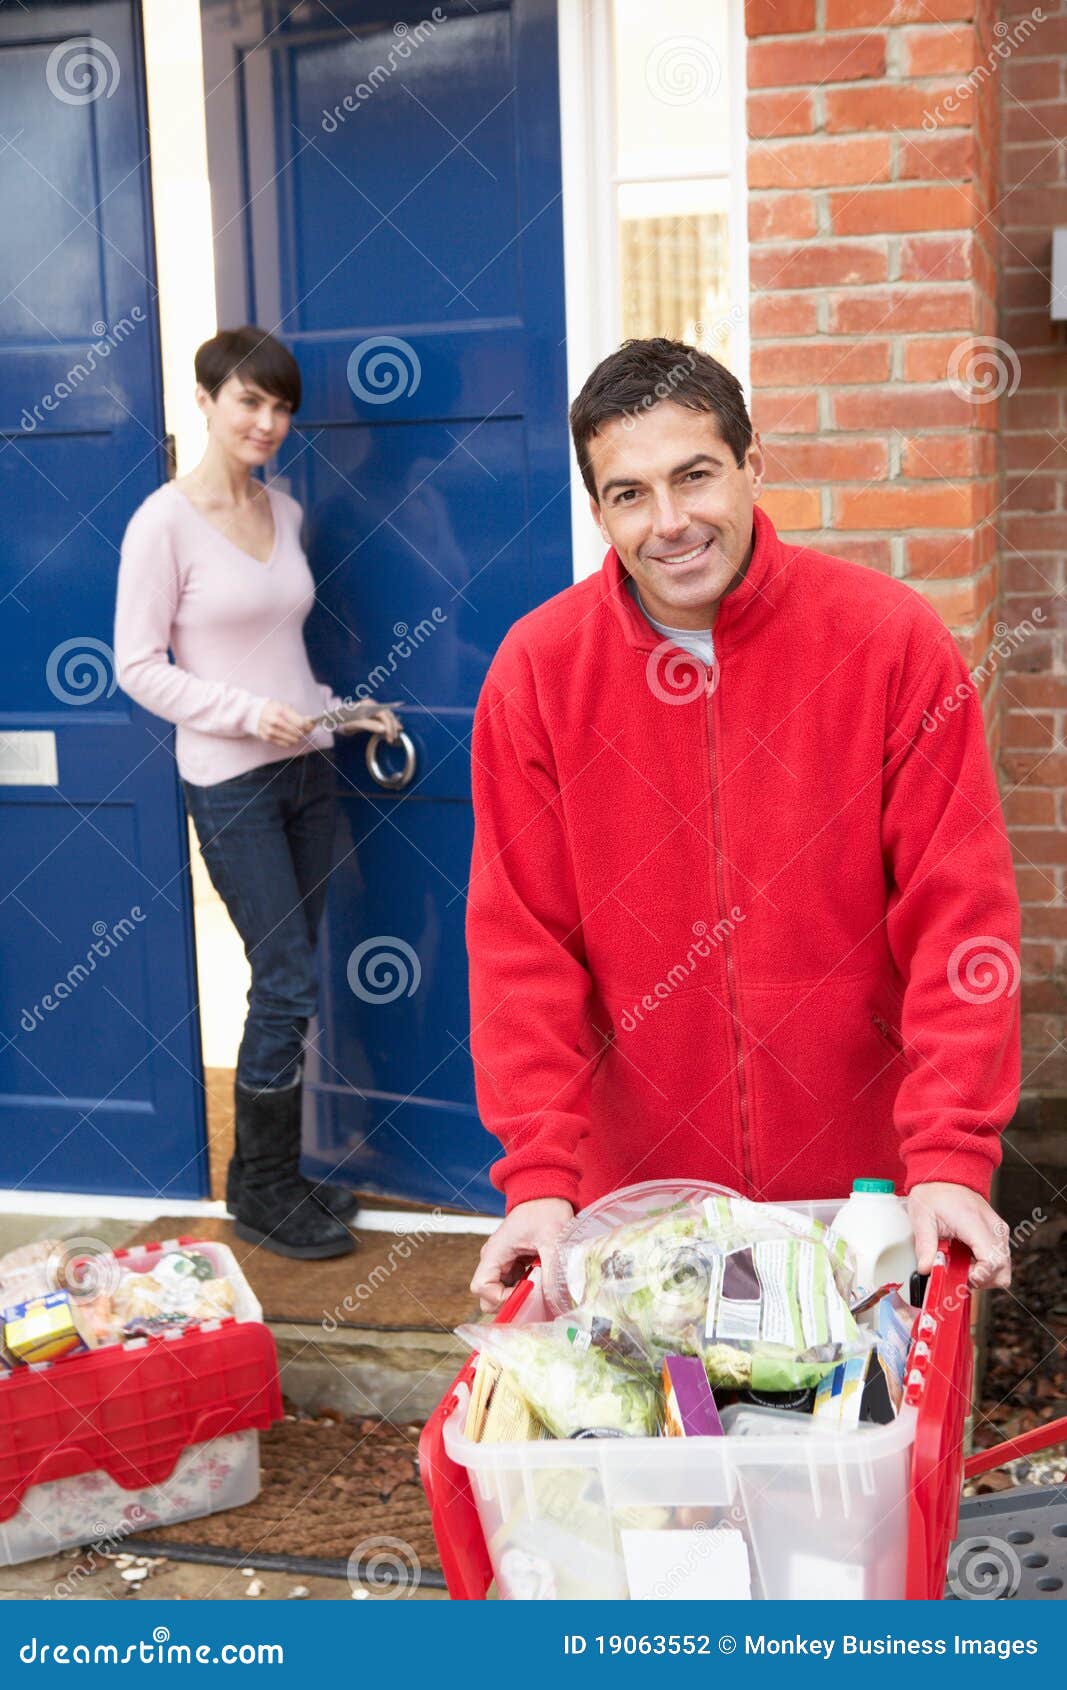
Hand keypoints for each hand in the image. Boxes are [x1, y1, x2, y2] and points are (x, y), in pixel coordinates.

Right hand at [256, 699, 313, 747]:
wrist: (253, 713)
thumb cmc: (272, 709)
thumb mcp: (284, 706)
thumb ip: (298, 715)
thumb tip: (311, 722)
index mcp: (280, 711)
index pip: (301, 723)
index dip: (309, 724)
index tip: (312, 723)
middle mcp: (275, 722)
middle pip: (298, 733)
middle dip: (305, 731)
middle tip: (306, 728)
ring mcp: (270, 731)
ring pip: (293, 740)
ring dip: (298, 737)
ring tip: (297, 731)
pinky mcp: (267, 738)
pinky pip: (285, 744)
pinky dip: (290, 741)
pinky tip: (289, 735)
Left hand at [337, 701, 401, 742]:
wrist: (336, 718)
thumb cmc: (344, 720)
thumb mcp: (356, 724)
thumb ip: (370, 725)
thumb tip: (384, 729)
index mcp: (368, 704)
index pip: (383, 714)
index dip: (389, 724)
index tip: (391, 733)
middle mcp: (372, 704)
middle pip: (387, 714)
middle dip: (392, 726)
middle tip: (393, 738)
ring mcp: (373, 708)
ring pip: (387, 716)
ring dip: (392, 726)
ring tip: (395, 735)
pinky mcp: (372, 713)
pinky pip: (383, 717)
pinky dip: (389, 724)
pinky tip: (394, 729)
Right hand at [470, 1198, 574, 1312]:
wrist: (547, 1193)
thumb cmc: (545, 1209)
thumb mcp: (552, 1238)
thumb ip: (552, 1268)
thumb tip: (556, 1296)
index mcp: (495, 1251)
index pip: (481, 1287)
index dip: (501, 1298)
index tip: (526, 1293)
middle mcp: (494, 1259)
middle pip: (488, 1295)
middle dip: (510, 1302)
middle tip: (535, 1296)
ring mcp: (502, 1262)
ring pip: (501, 1293)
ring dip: (520, 1296)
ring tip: (541, 1285)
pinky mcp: (513, 1263)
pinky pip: (513, 1286)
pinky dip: (526, 1289)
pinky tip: (543, 1279)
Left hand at [907, 1182, 1011, 1289]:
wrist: (946, 1175)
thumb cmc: (934, 1193)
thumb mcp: (921, 1218)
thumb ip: (924, 1246)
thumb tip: (926, 1270)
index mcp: (975, 1223)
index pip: (992, 1261)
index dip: (978, 1276)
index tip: (960, 1276)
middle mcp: (994, 1227)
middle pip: (1002, 1270)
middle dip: (981, 1280)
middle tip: (957, 1271)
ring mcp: (999, 1230)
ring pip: (1003, 1268)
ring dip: (982, 1273)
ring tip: (959, 1262)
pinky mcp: (998, 1233)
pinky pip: (999, 1258)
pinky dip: (984, 1265)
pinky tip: (965, 1256)